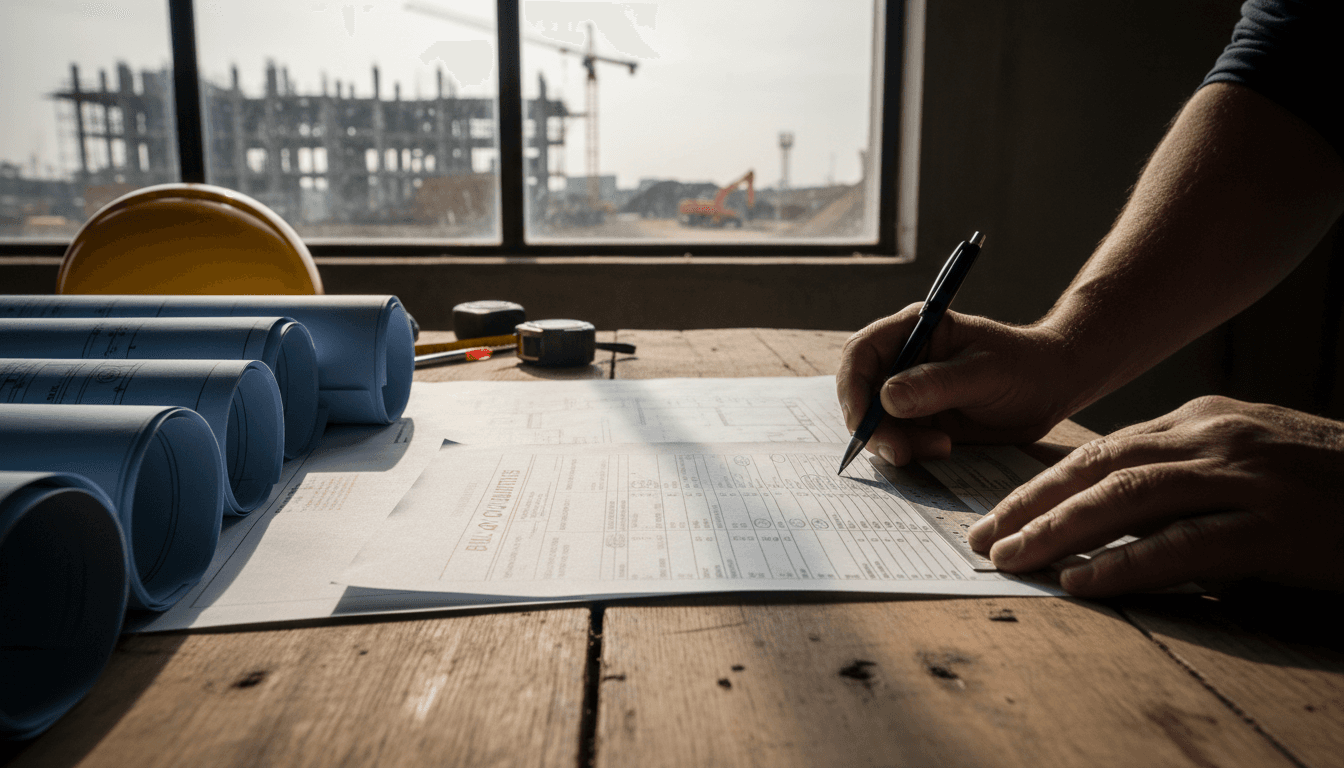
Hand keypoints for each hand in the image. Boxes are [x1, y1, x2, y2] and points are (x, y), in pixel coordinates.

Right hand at [836, 305, 1081, 465]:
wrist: (1052, 388)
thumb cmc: (1026, 367)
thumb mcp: (986, 373)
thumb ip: (937, 384)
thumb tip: (888, 398)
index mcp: (913, 330)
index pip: (861, 354)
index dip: (852, 388)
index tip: (863, 423)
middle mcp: (903, 359)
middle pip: (860, 393)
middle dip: (873, 426)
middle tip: (899, 452)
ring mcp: (909, 391)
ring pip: (876, 422)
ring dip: (896, 443)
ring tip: (941, 448)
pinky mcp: (919, 420)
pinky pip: (897, 439)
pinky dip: (910, 451)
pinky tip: (944, 450)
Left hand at [967, 395, 1343, 595]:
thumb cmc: (1327, 483)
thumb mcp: (1250, 454)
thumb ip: (1184, 468)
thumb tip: (1110, 498)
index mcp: (1204, 421)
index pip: (1104, 448)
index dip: (1044, 483)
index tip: (1000, 512)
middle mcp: (1216, 440)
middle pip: (1102, 468)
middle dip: (1033, 504)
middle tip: (984, 538)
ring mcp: (1247, 480)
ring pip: (1130, 499)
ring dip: (1062, 532)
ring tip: (1014, 560)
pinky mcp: (1277, 528)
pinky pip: (1187, 547)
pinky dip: (1129, 565)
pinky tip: (1086, 583)